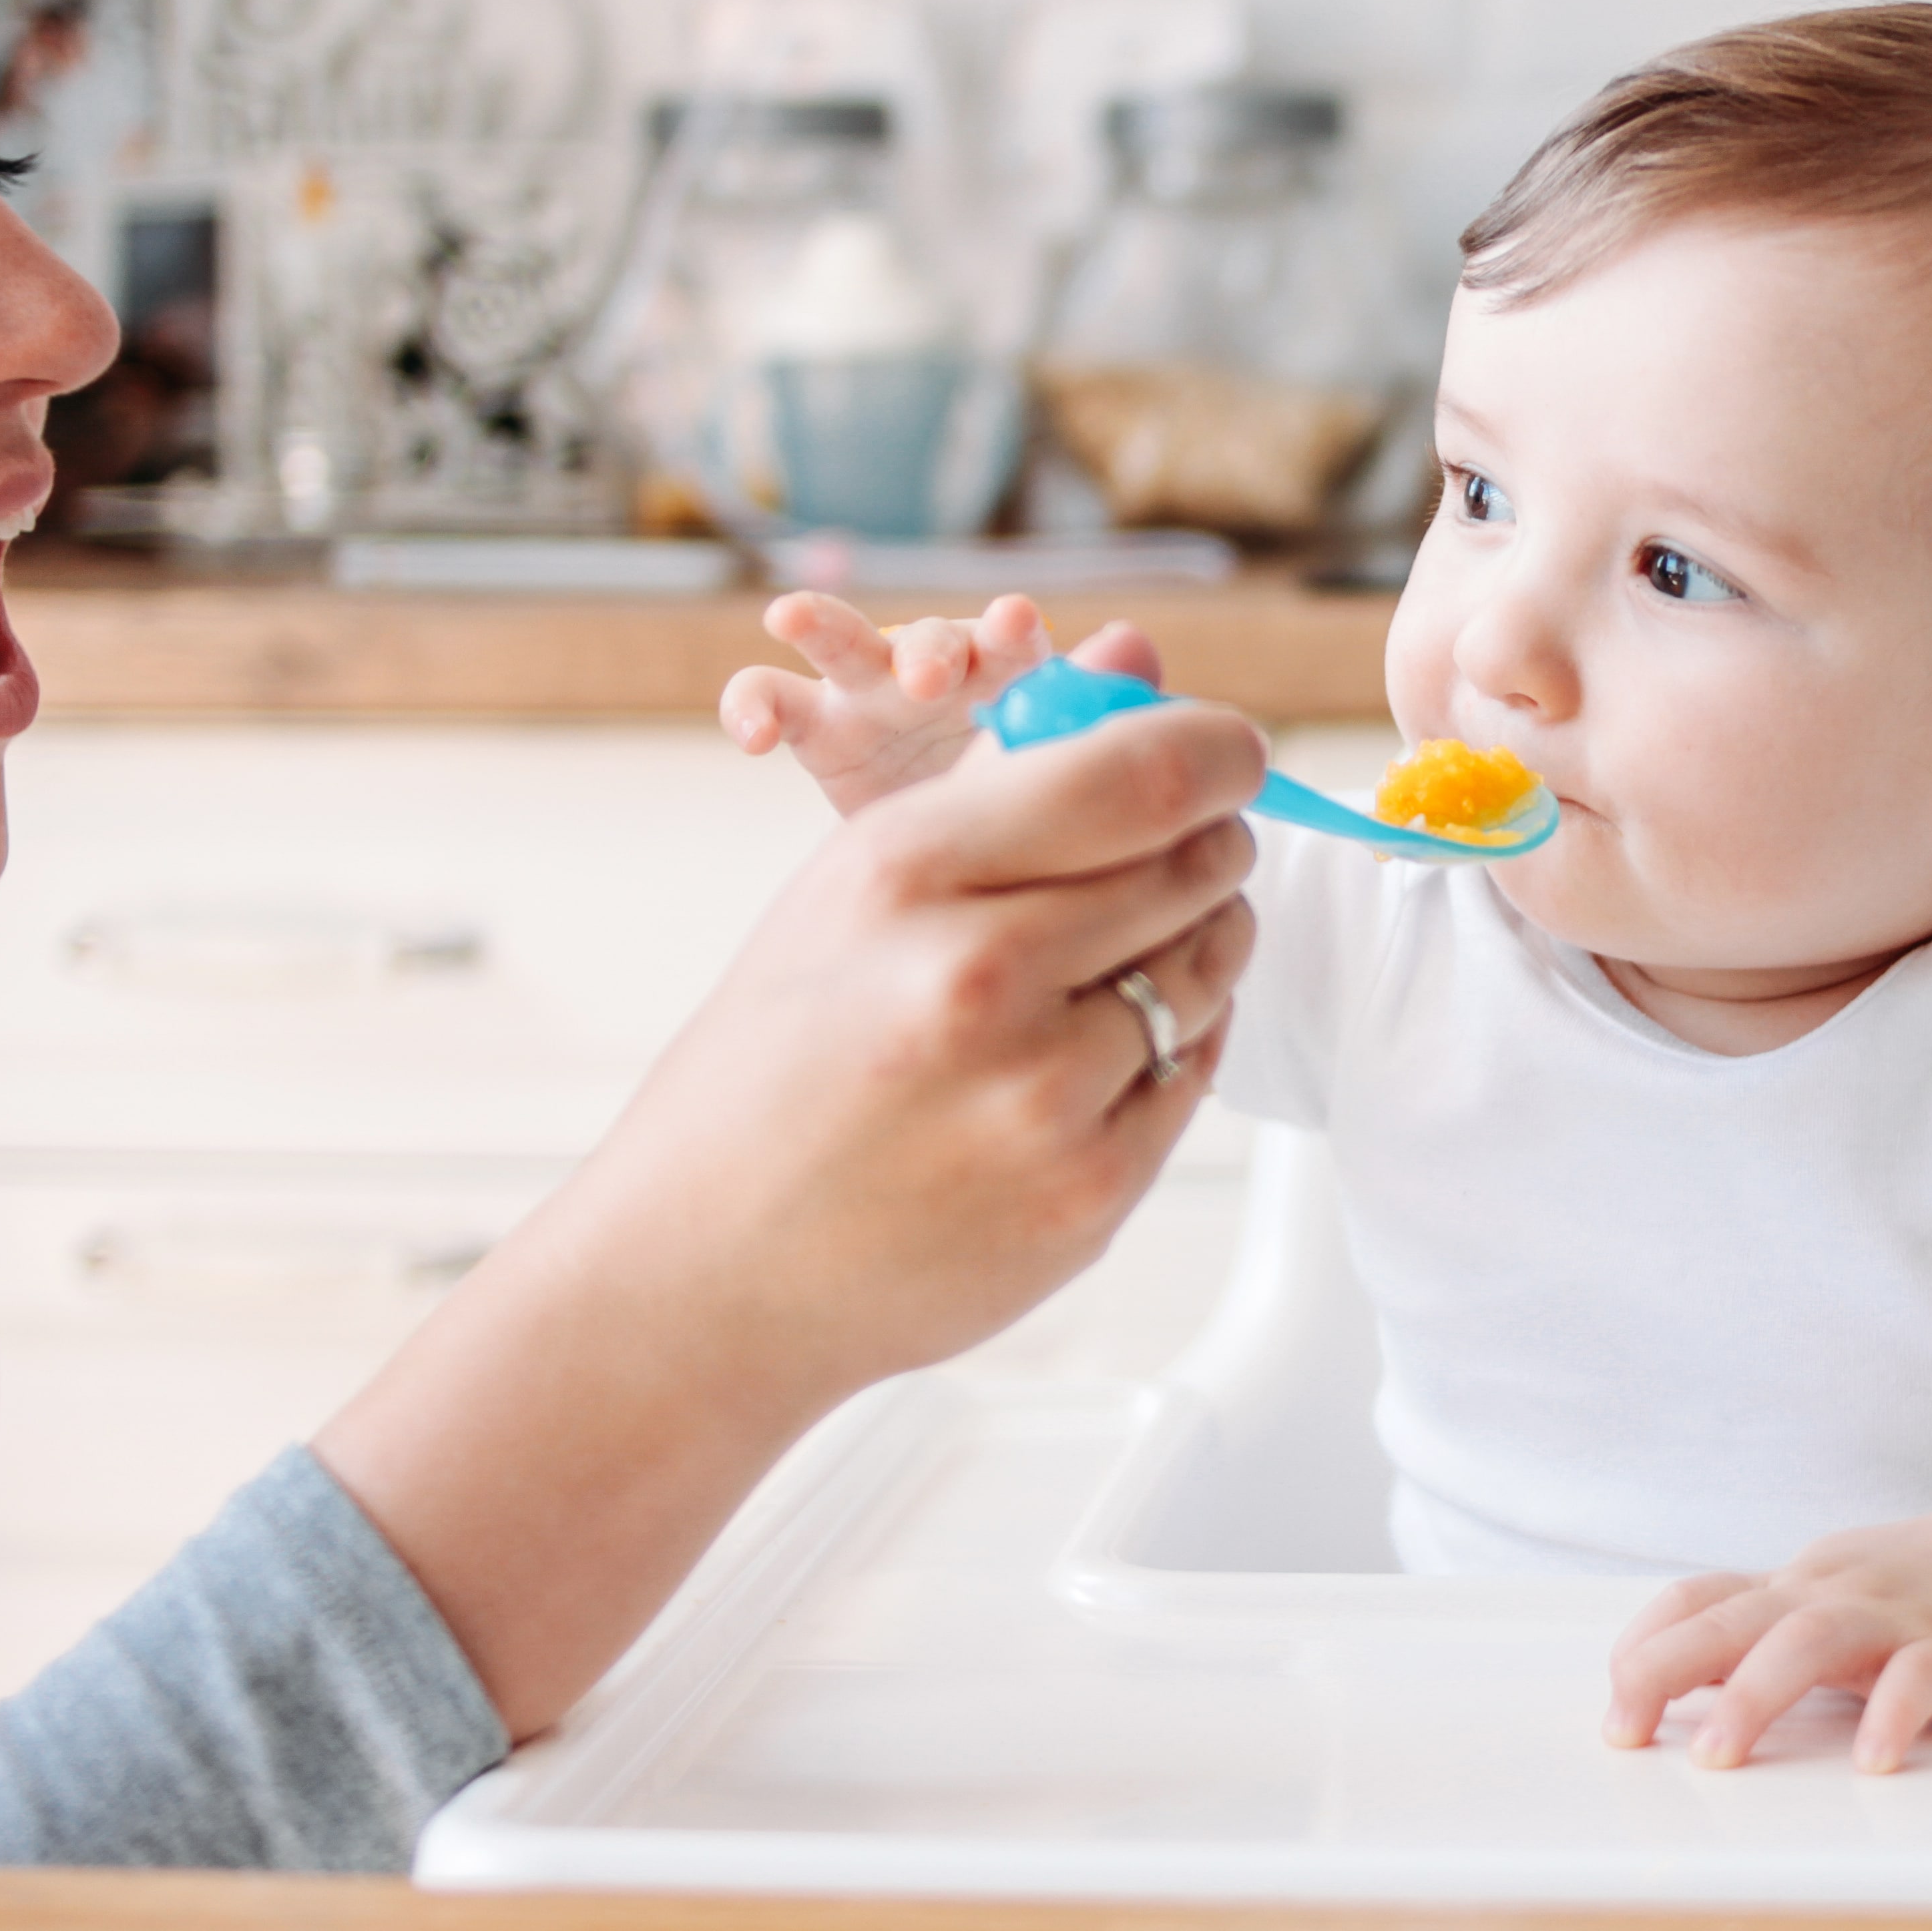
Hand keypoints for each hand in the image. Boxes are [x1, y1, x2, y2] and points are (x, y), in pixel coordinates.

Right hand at [565, 692, 1260, 1391]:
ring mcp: (1039, 1096)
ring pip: (1209, 966)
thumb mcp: (853, 887)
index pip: (1140, 773)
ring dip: (1199, 941)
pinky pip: (1193, 1072)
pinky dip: (1171, 1044)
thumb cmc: (778, 1060)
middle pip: (1193, 861)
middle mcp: (977, 976)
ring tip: (1128, 952)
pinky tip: (1100, 1047)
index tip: (1229, 750)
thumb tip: (1137, 660)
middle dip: (1210, 839)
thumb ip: (1006, 777)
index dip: (1216, 748)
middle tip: (1190, 843)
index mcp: (908, 871)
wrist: (702, 1270)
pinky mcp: (1087, 1195)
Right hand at [722, 591, 1099, 814]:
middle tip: (928, 677)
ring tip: (793, 615)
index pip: (1010, 640)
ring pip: (840, 642)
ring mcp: (870, 691)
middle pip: (929, 638)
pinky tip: (753, 734)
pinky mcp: (814, 725)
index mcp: (1008, 676)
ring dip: (824, 626)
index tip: (1014, 624)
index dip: (1009, 631)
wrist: (956, 872)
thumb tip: (1135, 642)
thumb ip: (1092, 709)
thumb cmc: (1025, 806)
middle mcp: (939, 670)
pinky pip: (772, 699)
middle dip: (927, 649)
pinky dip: (756, 705)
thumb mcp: (1055, 768)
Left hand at [1603, 1506, 1931, 1773]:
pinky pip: (1920, 1679)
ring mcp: (1896, 1615)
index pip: (1699, 1596)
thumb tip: (1663, 1684)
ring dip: (1756, 1694)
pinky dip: (1891, 1716)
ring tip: (1719, 1757)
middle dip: (1668, 1669)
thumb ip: (1757, 1634)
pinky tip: (1871, 1762)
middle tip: (1624, 1731)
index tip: (1614, 1707)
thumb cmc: (1918, 1592)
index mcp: (1795, 1584)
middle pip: (1736, 1617)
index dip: (1646, 1646)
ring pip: (1812, 1639)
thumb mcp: (1828, 1599)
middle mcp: (1833, 1591)